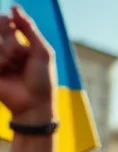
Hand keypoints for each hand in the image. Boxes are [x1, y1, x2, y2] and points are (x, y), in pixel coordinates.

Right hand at [0, 8, 54, 123]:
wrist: (33, 105)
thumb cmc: (43, 80)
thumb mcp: (42, 52)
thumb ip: (29, 28)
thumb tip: (14, 7)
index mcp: (20, 43)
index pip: (6, 21)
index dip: (9, 24)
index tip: (16, 32)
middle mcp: (5, 49)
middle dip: (11, 41)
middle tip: (18, 57)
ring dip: (5, 53)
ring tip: (12, 68)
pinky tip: (3, 71)